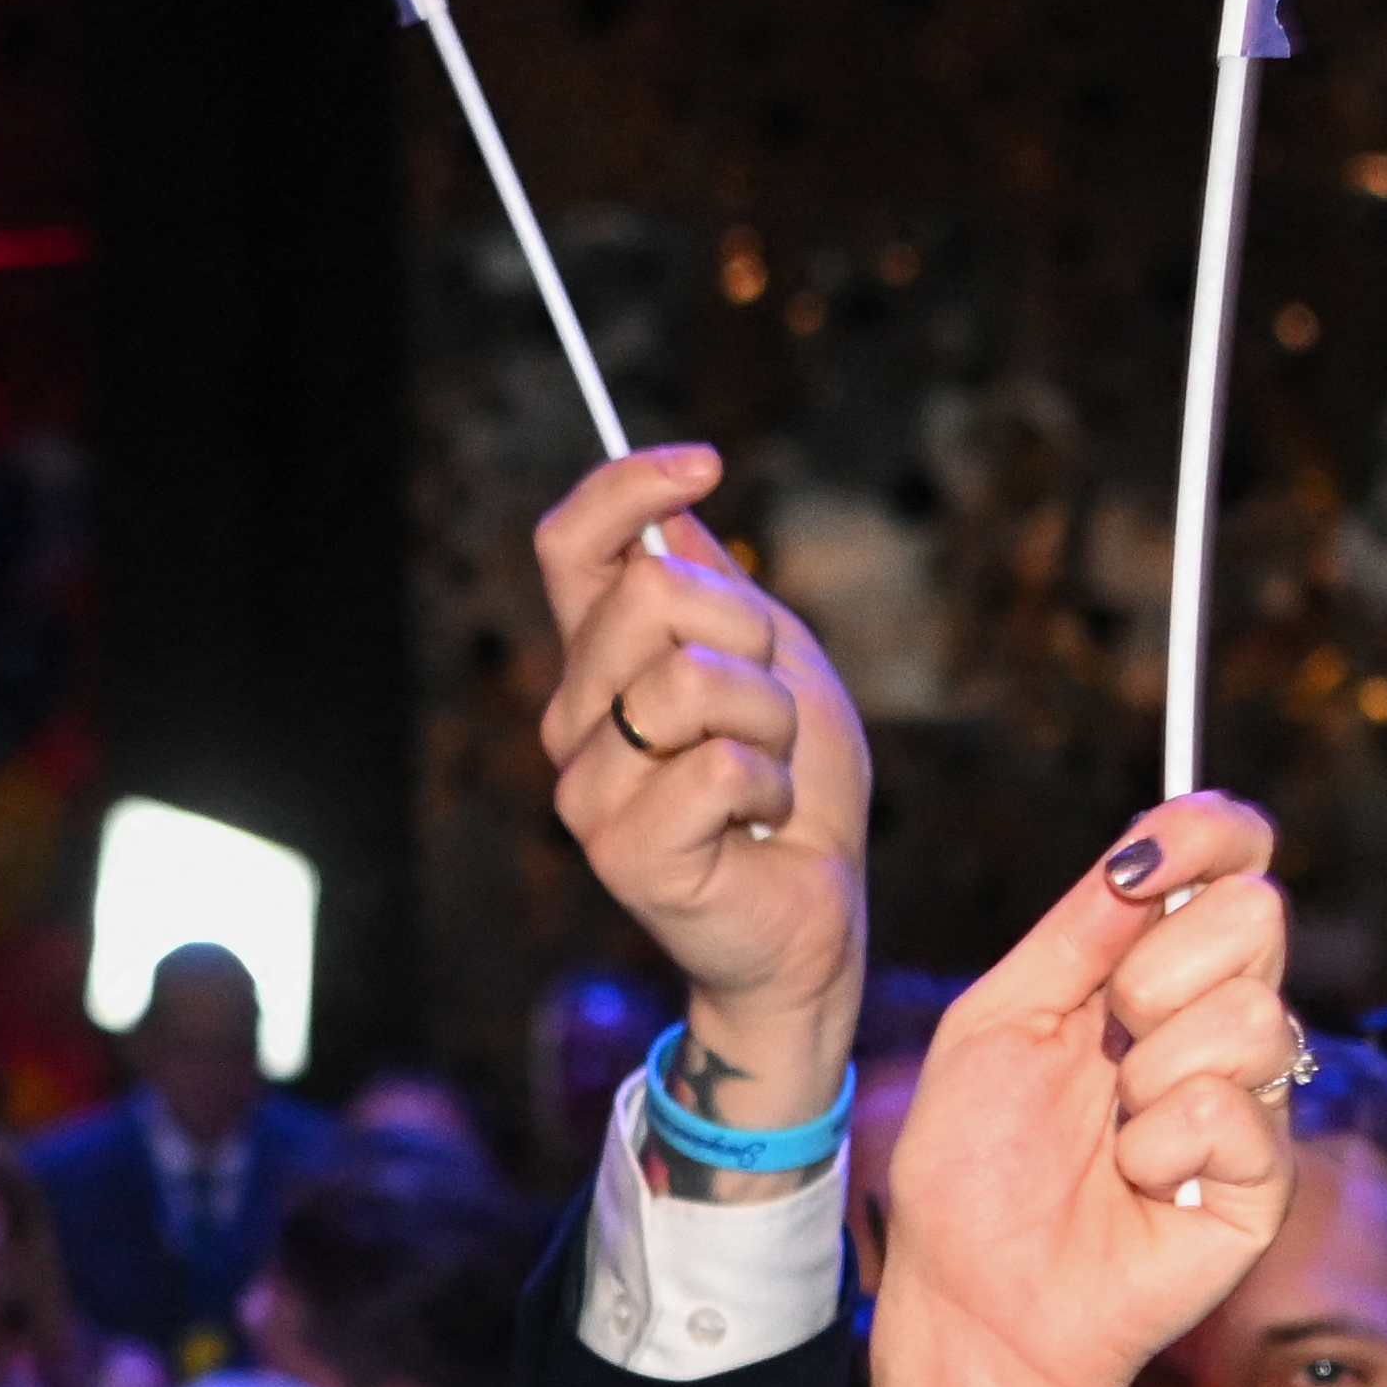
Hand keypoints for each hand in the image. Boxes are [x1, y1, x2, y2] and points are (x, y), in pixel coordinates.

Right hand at [526, 448, 871, 1092]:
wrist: (814, 922)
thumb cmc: (798, 797)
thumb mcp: (781, 667)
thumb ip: (725, 594)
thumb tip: (676, 514)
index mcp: (600, 663)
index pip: (572, 547)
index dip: (626, 486)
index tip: (705, 464)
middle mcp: (574, 718)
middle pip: (650, 593)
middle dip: (750, 633)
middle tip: (772, 710)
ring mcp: (587, 787)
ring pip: (694, 682)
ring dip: (771, 722)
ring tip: (770, 777)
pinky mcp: (623, 851)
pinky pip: (720, 767)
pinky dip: (773, 788)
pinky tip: (762, 827)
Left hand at [861, 797, 1296, 1386]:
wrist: (977, 1300)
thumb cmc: (972, 1171)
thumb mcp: (997, 1022)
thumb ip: (1075, 932)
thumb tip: (1143, 852)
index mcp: (1145, 971)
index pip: (1227, 864)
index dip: (1213, 834)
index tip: (1157, 854)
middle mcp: (1208, 1022)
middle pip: (1258, 915)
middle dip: (1159, 972)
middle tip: (1106, 1040)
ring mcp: (1246, 1100)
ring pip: (1252, 1013)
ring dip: (1150, 1074)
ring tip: (1111, 1134)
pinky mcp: (1265, 1179)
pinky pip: (1236, 1109)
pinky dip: (1162, 1147)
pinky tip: (1137, 1185)